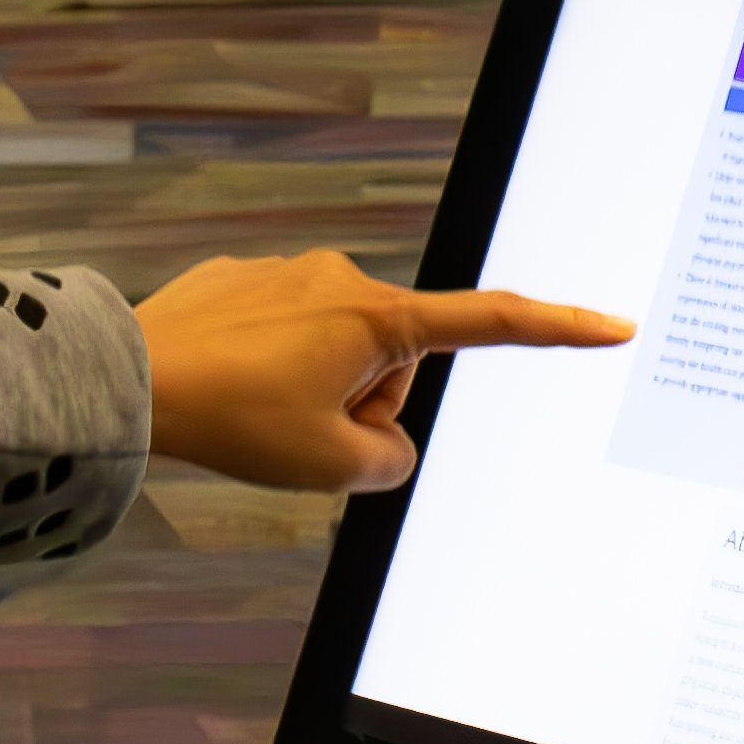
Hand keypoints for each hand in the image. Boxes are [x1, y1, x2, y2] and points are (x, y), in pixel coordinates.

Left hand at [133, 248, 632, 492]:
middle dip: (363, 405)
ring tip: (257, 414)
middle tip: (306, 436)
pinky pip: (283, 340)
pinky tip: (229, 389)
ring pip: (334, 356)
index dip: (558, 330)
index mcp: (378, 320)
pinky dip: (268, 372)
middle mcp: (342, 281)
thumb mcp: (332, 466)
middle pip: (392, 366)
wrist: (132, 379)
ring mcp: (291, 277)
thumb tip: (384, 445)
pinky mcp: (243, 283)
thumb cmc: (234, 418)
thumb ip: (388, 462)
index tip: (611, 325)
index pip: (491, 325)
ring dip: (313, 392)